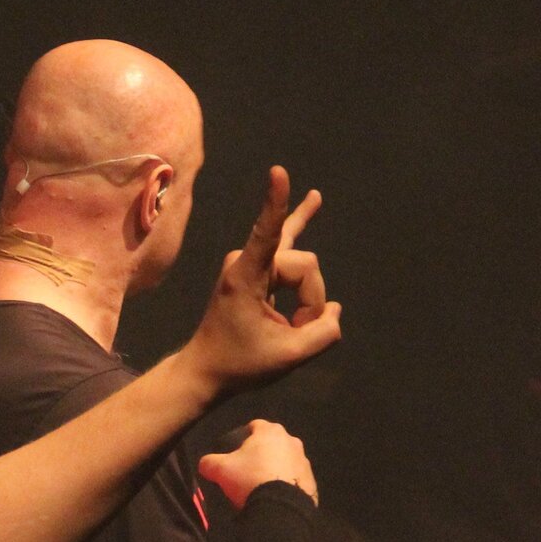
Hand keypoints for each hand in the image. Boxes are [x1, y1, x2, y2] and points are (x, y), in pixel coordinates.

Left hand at [177, 167, 340, 392]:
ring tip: (292, 322)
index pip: (267, 234)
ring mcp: (251, 261)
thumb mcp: (290, 356)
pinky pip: (286, 238)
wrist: (207, 370)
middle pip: (306, 265)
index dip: (276, 204)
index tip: (278, 171)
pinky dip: (300, 220)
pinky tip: (314, 199)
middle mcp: (245, 260)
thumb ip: (324, 332)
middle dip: (309, 302)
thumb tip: (333, 309)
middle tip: (291, 332)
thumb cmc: (240, 363)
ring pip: (304, 268)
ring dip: (306, 299)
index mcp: (245, 277)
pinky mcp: (260, 266)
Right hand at [198, 419, 317, 507]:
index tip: (235, 451)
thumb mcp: (220, 470)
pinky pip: (294, 478)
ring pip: (285, 460)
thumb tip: (205, 463)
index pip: (254, 425)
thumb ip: (209, 462)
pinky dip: (285, 484)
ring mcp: (304, 461)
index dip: (242, 436)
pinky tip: (274, 496)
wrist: (281, 508)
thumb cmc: (250, 479)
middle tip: (247, 469)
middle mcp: (291, 441)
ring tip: (261, 486)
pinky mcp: (311, 481)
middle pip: (271, 443)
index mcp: (270, 431)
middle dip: (260, 453)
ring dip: (274, 468)